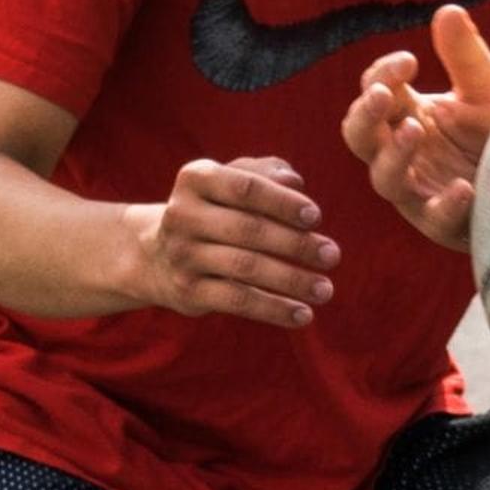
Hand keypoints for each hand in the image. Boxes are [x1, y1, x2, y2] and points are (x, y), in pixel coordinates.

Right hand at [120, 155, 338, 326]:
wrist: (157, 254)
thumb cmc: (214, 210)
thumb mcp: (231, 183)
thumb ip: (264, 174)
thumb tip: (294, 182)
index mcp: (196, 178)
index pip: (246, 187)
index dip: (283, 203)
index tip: (316, 217)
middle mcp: (183, 214)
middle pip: (249, 229)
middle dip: (296, 244)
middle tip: (332, 255)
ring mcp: (183, 255)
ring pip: (246, 268)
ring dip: (291, 281)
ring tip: (325, 290)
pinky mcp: (188, 291)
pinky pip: (238, 301)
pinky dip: (274, 309)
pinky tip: (303, 315)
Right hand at [342, 3, 489, 252]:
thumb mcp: (487, 91)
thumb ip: (465, 57)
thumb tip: (446, 10)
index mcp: (407, 115)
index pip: (374, 92)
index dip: (382, 76)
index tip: (410, 61)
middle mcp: (404, 154)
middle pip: (361, 136)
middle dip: (365, 114)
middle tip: (381, 94)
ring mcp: (420, 191)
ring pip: (384, 178)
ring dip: (394, 154)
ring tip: (415, 130)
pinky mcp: (446, 224)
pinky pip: (435, 219)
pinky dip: (445, 205)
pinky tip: (463, 189)